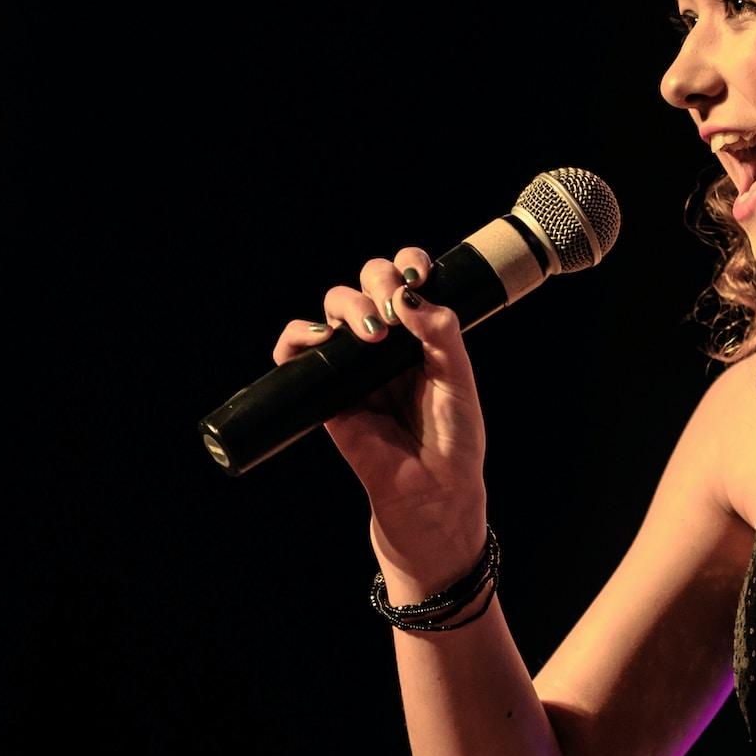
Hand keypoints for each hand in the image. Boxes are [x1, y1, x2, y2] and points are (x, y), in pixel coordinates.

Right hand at [272, 247, 487, 582]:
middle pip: (366, 285)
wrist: (432, 491)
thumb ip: (441, 334)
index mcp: (422, 335)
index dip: (408, 264)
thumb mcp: (458, 380)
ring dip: (346, 305)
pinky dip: (297, 337)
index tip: (417, 273)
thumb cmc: (452, 438)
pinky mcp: (326, 392)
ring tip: (370, 333)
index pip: (407, 280)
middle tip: (393, 313)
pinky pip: (296, 354)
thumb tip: (409, 295)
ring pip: (332, 310)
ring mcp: (354, 365)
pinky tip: (322, 338)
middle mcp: (386, 343)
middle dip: (377, 282)